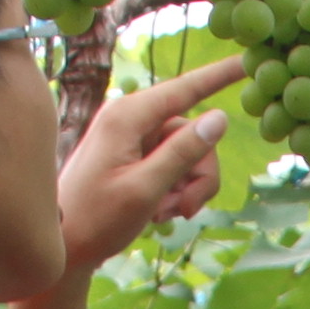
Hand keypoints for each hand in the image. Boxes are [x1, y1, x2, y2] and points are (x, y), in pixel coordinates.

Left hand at [55, 54, 248, 274]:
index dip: (219, 76)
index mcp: (128, 116)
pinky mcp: (135, 155)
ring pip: (189, 154)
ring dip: (186, 188)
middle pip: (194, 134)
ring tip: (163, 213)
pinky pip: (174, 165)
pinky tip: (157, 212)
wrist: (63, 248)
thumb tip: (219, 117)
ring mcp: (133, 137)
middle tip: (185, 210)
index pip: (185, 88)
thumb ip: (183, 152)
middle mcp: (131, 119)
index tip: (246, 60)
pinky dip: (174, 191)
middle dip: (198, 175)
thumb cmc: (95, 219)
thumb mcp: (145, 189)